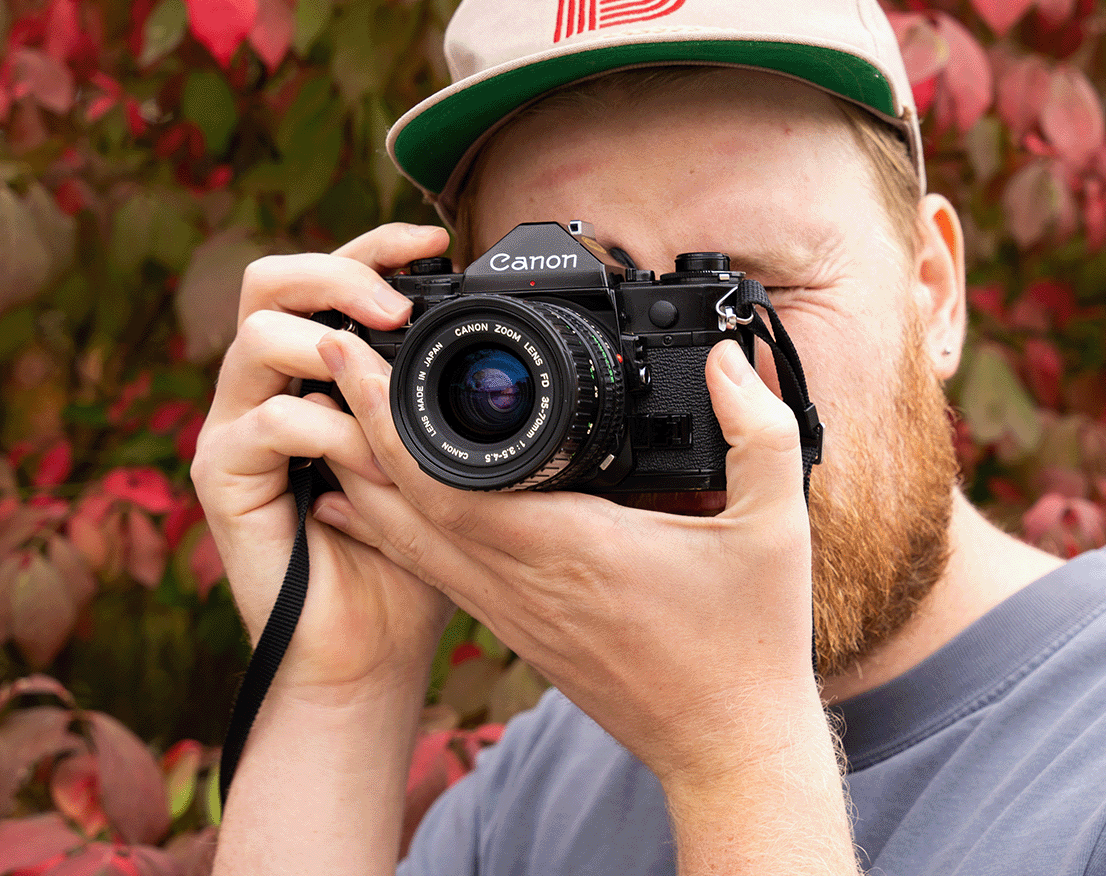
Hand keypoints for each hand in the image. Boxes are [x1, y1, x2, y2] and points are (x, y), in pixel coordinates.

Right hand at [190, 224, 455, 701]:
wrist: (366, 650)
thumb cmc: (405, 557)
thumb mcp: (435, 458)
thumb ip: (433, 395)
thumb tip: (482, 321)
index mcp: (312, 371)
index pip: (325, 277)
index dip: (374, 244)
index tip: (438, 241)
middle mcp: (264, 387)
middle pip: (269, 280)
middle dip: (338, 274)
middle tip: (400, 310)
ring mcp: (234, 427)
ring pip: (259, 337)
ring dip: (337, 358)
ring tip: (391, 403)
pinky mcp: (219, 475)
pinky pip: (271, 421)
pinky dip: (333, 435)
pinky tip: (372, 469)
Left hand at [313, 330, 822, 787]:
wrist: (727, 750)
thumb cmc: (749, 647)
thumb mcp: (778, 529)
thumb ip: (760, 432)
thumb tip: (732, 359)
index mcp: (574, 549)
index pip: (449, 482)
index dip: (388, 417)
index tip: (359, 356)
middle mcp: (525, 583)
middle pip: (406, 502)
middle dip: (357, 426)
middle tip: (327, 358)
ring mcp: (514, 614)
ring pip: (410, 540)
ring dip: (361, 475)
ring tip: (328, 413)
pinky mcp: (518, 633)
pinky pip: (433, 570)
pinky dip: (389, 526)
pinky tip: (360, 501)